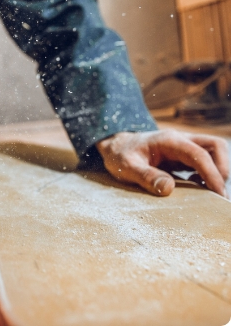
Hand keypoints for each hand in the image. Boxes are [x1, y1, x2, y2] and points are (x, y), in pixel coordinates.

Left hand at [96, 129, 228, 196]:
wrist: (114, 146)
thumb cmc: (119, 155)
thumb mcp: (126, 167)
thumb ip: (146, 176)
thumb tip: (169, 188)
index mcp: (168, 141)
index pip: (199, 153)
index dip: (212, 173)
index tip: (218, 193)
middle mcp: (179, 140)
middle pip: (215, 146)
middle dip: (222, 167)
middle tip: (217, 192)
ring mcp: (182, 146)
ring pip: (212, 151)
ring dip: (217, 170)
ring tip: (210, 192)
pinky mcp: (181, 155)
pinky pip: (204, 160)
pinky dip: (208, 173)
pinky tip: (198, 187)